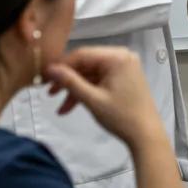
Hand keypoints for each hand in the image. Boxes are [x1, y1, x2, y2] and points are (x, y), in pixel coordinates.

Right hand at [43, 46, 164, 146]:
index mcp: (117, 57)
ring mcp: (124, 66)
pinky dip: (86, 91)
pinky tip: (69, 108)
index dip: (61, 66)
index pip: (82, 54)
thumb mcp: (92, 99)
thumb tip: (49, 69)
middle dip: (67, 80)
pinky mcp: (123, 77)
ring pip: (90, 74)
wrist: (145, 133)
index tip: (42, 78)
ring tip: (59, 108)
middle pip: (85, 63)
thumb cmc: (120, 116)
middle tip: (48, 93)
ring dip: (74, 89)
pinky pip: (99, 79)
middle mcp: (122, 56)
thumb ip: (70, 82)